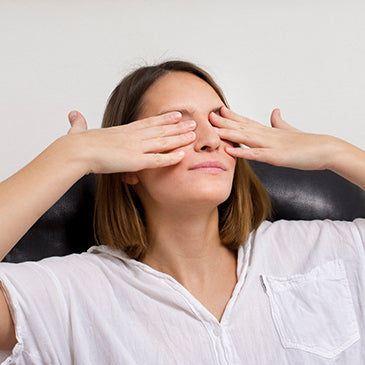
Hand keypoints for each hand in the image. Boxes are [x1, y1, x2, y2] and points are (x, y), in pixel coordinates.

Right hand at [67, 110, 195, 173]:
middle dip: (178, 127)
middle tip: (193, 122)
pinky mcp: (136, 161)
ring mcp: (136, 148)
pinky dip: (171, 157)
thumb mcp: (79, 130)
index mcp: (123, 130)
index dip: (164, 118)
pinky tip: (183, 155)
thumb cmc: (77, 143)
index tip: (176, 114)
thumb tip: (73, 115)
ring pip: (164, 142)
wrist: (77, 150)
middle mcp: (133, 136)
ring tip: (194, 135)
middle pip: (161, 130)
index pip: (149, 122)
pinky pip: (158, 159)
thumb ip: (79, 124)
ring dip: (180, 138)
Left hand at [209, 106, 337, 170]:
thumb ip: (279, 122)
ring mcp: (271, 145)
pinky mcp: (276, 157)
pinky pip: (255, 155)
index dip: (232, 116)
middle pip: (242, 127)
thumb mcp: (289, 130)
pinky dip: (242, 152)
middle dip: (224, 122)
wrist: (325, 149)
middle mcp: (267, 135)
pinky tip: (229, 150)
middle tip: (208, 115)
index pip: (247, 121)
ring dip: (228, 133)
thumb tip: (274, 111)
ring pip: (246, 138)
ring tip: (213, 129)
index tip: (219, 110)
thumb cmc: (307, 143)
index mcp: (269, 131)